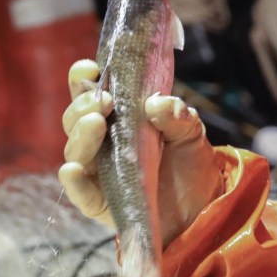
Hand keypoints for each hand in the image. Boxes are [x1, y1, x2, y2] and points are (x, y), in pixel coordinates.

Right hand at [58, 59, 223, 245]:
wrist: (203, 208)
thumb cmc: (189, 163)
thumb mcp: (190, 131)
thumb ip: (177, 115)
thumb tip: (157, 103)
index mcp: (116, 118)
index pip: (89, 94)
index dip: (83, 79)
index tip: (90, 68)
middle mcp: (101, 143)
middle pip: (75, 121)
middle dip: (83, 106)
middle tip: (104, 100)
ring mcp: (98, 173)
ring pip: (76, 152)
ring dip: (81, 136)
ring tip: (96, 123)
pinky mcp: (101, 204)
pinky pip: (81, 194)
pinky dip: (75, 182)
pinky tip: (74, 169)